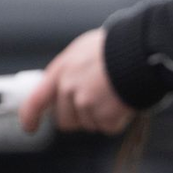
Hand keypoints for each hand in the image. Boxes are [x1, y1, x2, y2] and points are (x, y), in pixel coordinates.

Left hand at [18, 28, 133, 134]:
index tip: (31, 127)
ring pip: (88, 124)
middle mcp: (70, 88)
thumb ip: (71, 69)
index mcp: (62, 70)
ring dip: (101, 115)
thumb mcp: (85, 49)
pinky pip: (108, 127)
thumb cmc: (118, 45)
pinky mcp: (105, 116)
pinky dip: (117, 119)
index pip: (35, 100)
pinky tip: (124, 101)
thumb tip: (65, 84)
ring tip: (116, 93)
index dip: (30, 117)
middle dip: (78, 116)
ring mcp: (87, 104)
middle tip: (97, 102)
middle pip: (65, 119)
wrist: (142, 50)